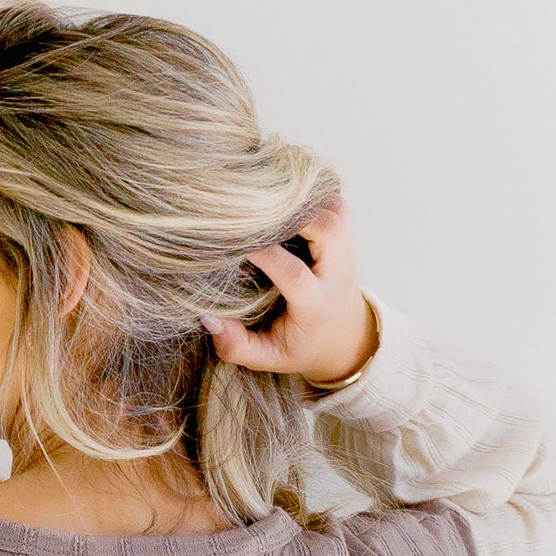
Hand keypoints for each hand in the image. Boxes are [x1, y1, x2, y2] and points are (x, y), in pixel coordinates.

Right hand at [199, 197, 377, 386]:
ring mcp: (346, 254)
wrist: (346, 341)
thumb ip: (235, 345)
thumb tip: (208, 318)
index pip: (294, 273)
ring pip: (335, 211)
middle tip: (256, 213)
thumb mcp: (268, 357)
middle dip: (292, 214)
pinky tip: (289, 205)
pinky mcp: (347, 240)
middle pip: (326, 229)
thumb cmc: (301, 347)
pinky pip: (337, 205)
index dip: (265, 253)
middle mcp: (336, 275)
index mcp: (316, 306)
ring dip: (303, 202)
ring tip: (270, 207)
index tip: (235, 241)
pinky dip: (314, 198)